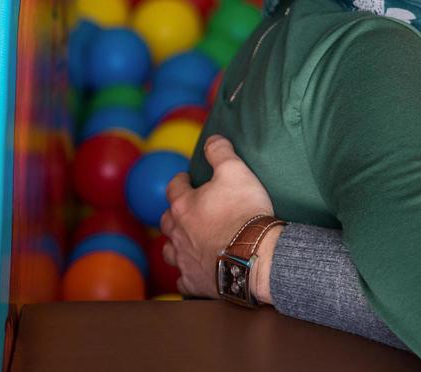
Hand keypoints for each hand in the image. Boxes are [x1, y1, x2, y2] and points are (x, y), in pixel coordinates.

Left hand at [160, 135, 274, 298]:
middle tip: (186, 209)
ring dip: (175, 244)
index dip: (181, 181)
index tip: (188, 179)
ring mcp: (184, 259)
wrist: (253, 256)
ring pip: (170, 251)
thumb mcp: (236, 171)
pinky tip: (194, 272)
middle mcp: (178, 233)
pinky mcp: (193, 282)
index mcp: (184, 205)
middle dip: (174, 213)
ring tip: (186, 241)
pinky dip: (187, 274)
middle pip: (167, 221)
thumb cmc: (244, 212)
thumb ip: (221, 152)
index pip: (175, 187)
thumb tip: (212, 139)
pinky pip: (183, 280)